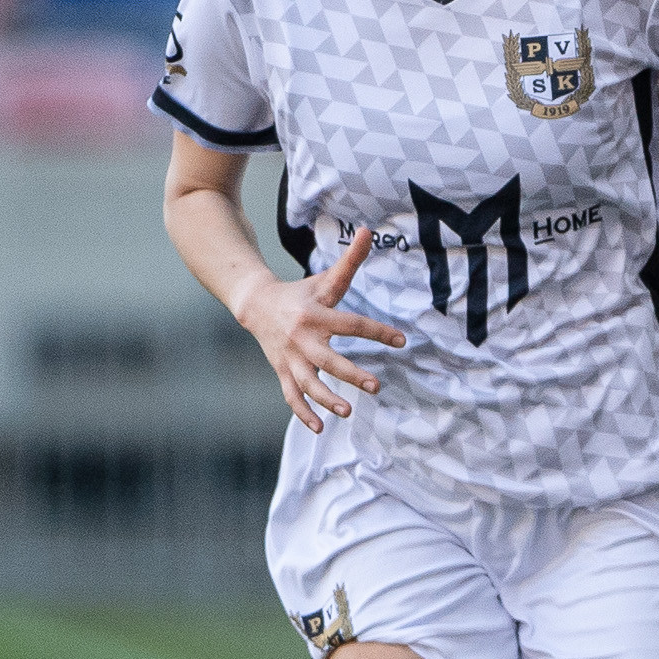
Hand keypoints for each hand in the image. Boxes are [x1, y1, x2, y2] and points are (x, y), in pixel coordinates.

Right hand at [234, 225, 405, 432]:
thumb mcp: (326, 279)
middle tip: (376, 386)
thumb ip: (350, 260)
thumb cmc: (301, 293)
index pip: (352, 324)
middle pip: (328, 360)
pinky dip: (303, 413)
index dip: (377, 332)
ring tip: (348, 412)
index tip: (402, 341)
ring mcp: (290, 358)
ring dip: (326, 400)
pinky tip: (320, 428)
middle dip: (351, 374)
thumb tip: (368, 230)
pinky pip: (291, 396)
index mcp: (316, 314)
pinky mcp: (282, 371)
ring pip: (307, 383)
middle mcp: (302, 339)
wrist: (256, 304)